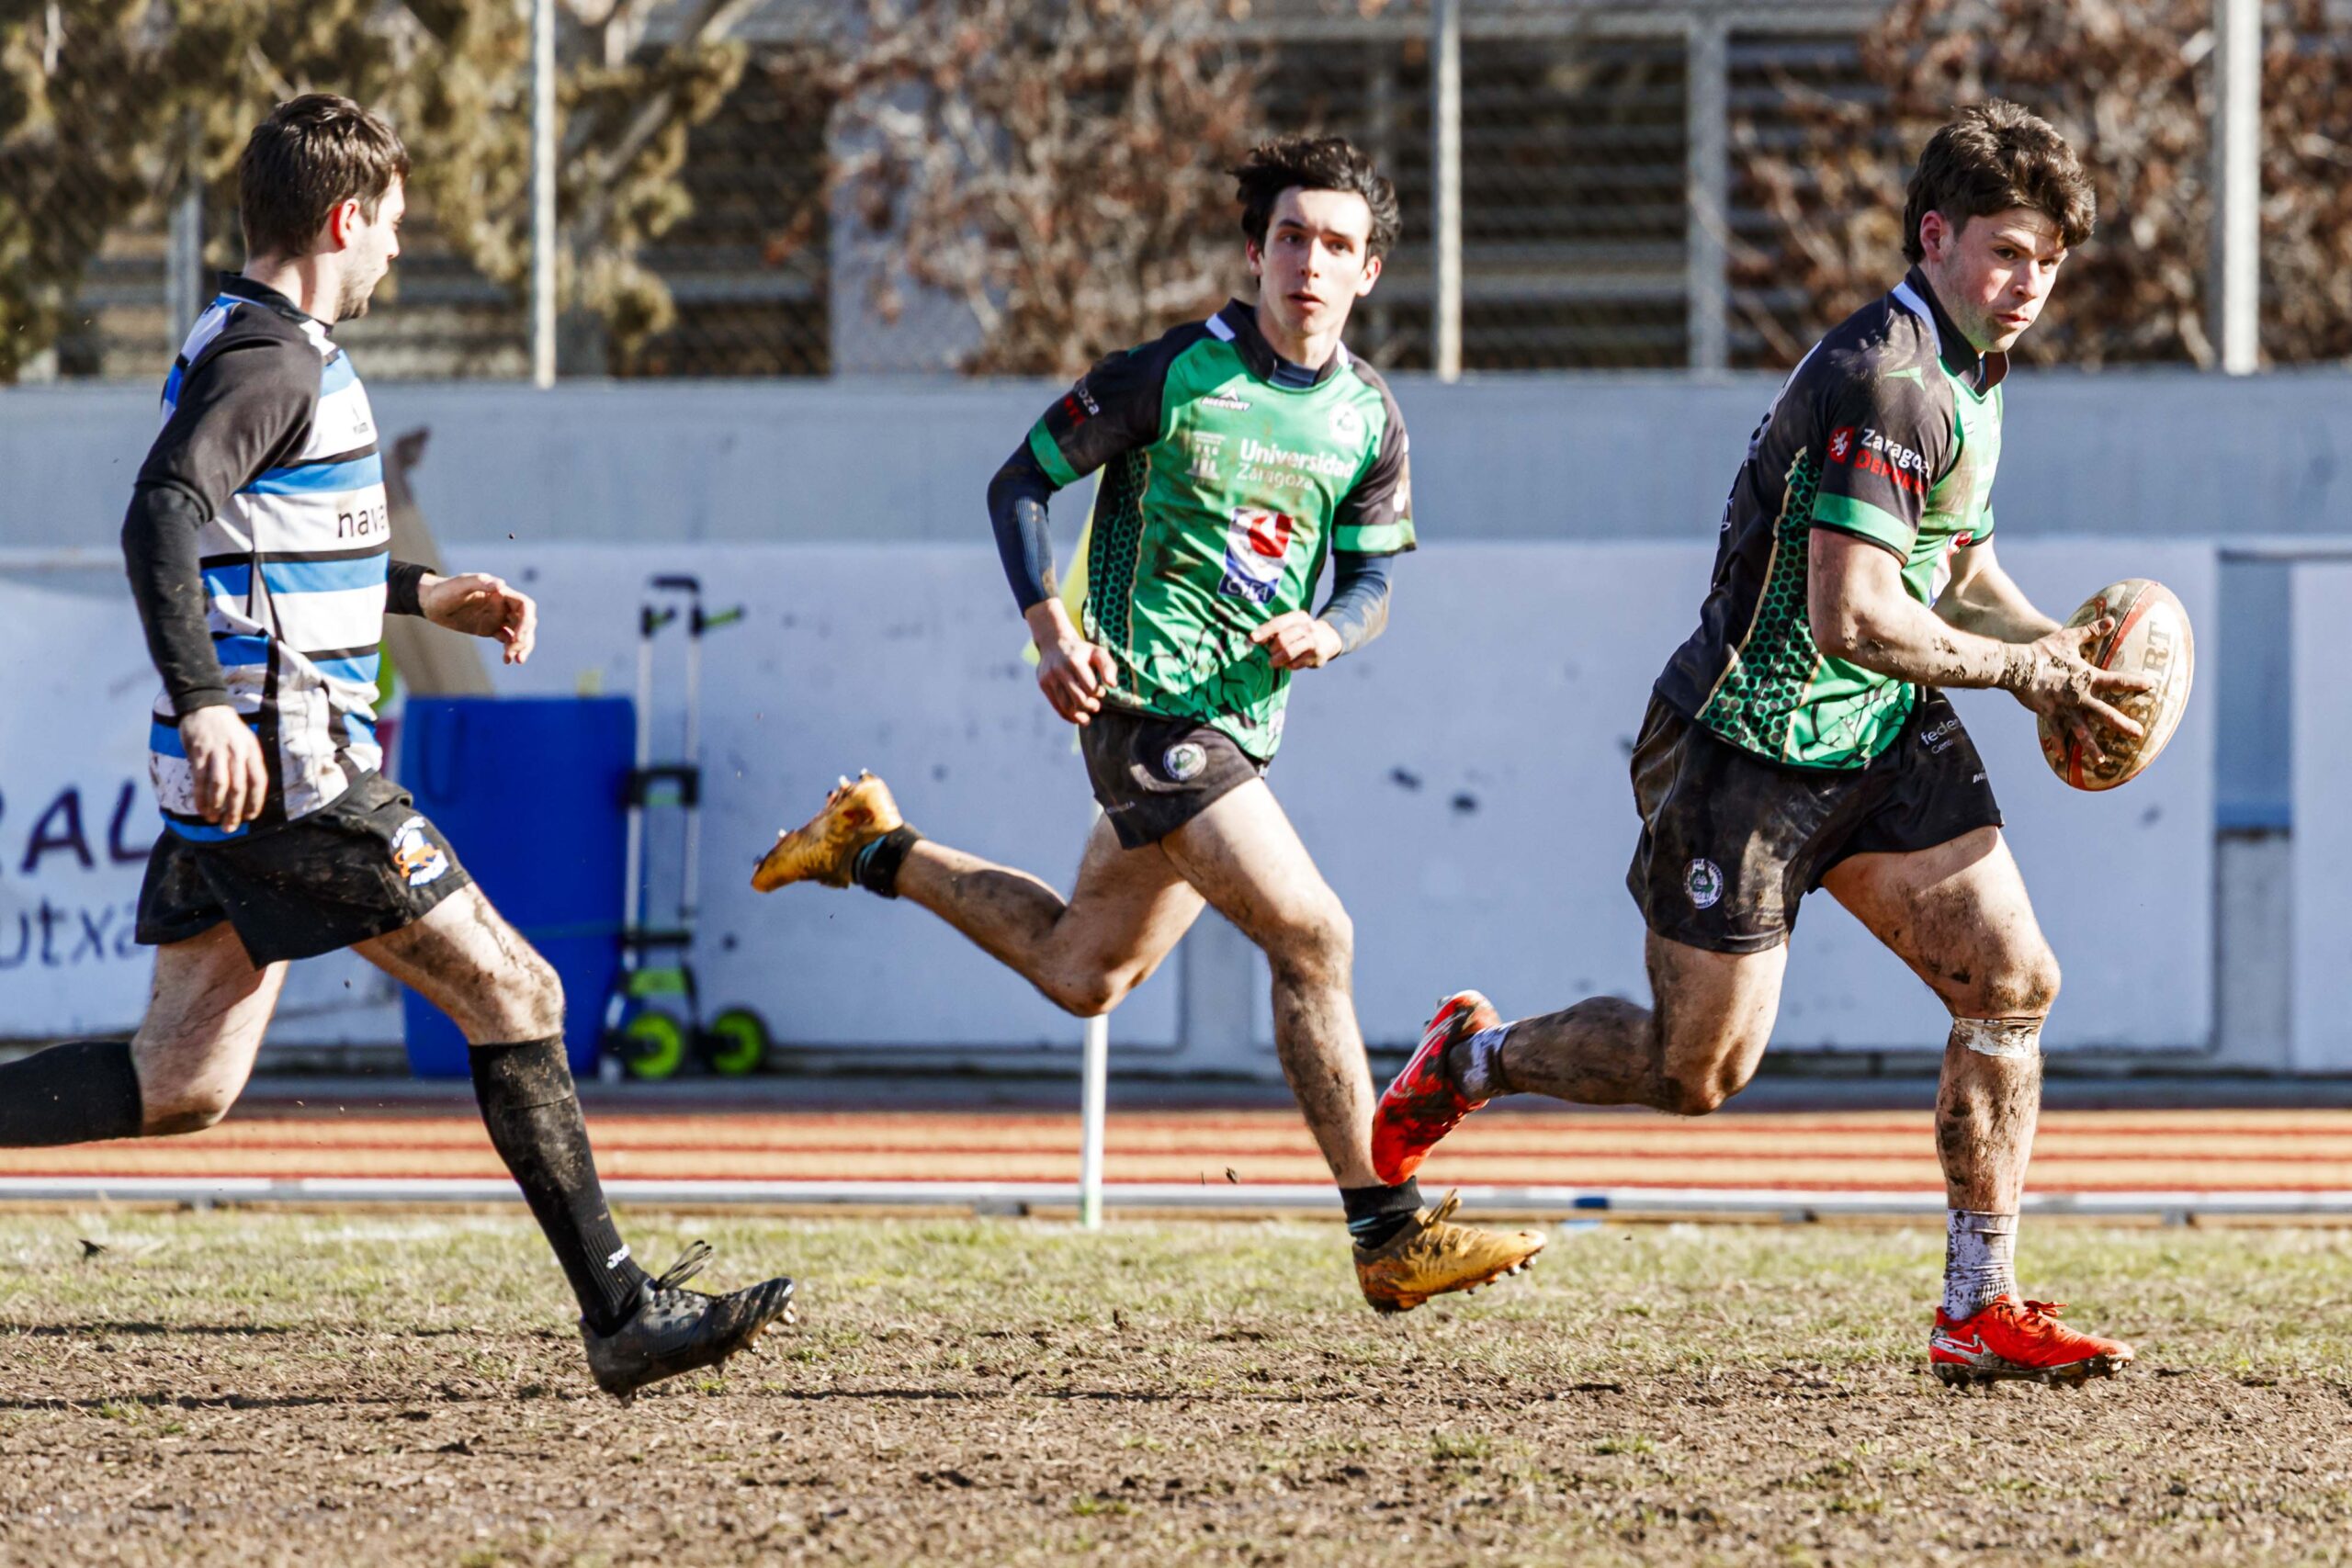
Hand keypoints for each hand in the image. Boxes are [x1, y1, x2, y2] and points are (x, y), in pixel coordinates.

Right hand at [179, 705, 266, 829]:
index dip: (255, 802)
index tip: (250, 817)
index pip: (258, 781)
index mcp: (252, 751)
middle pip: (239, 788)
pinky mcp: (198, 753)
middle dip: (234, 811)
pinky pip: (200, 779)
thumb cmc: (229, 729)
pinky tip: (201, 808)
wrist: (205, 706)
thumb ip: (249, 764)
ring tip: (213, 820)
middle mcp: (237, 753)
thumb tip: (250, 794)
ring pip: (219, 786)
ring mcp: (217, 753)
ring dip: (216, 807)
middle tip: (230, 827)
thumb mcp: (247, 742)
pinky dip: (200, 797)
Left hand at [419, 572, 535, 664]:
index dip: (526, 622)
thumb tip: (502, 584)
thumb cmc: (444, 590)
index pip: (524, 606)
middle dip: (525, 639)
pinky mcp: (490, 628)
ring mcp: (497, 617)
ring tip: (513, 660)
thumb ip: (480, 583)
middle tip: (515, 654)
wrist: (430, 602)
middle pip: (526, 622)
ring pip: (519, 633)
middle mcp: (502, 605)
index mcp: (500, 593)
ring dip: (521, 647)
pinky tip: (506, 660)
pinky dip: (510, 649)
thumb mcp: (459, 585)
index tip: (517, 637)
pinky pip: (507, 639)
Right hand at [1025, 600, 1117, 724]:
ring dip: (1079, 715)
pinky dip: (1067, 716)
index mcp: (1075, 661)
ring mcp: (1049, 677)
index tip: (1101, 692)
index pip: (1089, 687)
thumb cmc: (1082, 651)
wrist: (1055, 643)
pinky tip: (1076, 718)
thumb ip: (1108, 667)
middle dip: (1090, 706)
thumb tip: (1112, 685)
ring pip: (1066, 705)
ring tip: (1086, 718)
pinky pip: (1056, 705)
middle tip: (1096, 707)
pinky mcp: (1043, 684)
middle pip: (1078, 699)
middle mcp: (1060, 669)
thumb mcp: (1097, 652)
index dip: (1098, 693)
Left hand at [1250, 611, 1341, 670]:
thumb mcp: (1290, 626)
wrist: (1328, 638)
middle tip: (1270, 654)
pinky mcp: (1317, 655)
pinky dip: (1289, 665)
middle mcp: (1307, 627)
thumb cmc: (1300, 633)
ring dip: (1278, 660)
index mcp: (1298, 617)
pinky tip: (1288, 664)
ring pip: (1289, 652)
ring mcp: (1313, 641)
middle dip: (1272, 649)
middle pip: (1282, 639)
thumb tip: (1252, 639)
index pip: (1278, 623)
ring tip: (1273, 663)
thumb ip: (1273, 631)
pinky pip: (1296, 663)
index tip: (1252, 638)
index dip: (1264, 631)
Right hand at [2003, 617, 2158, 766]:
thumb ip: (2091, 631)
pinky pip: (2055, 733)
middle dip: (2123, 725)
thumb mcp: (2069, 638)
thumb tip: (2110, 619)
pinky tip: (2063, 758)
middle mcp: (2080, 696)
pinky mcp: (2048, 714)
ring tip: (2102, 761)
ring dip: (2092, 747)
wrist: (2019, 666)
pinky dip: (2058, 745)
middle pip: (2106, 714)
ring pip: (2082, 731)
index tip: (2150, 686)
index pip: (2117, 681)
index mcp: (2088, 678)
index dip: (2135, 683)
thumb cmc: (2044, 651)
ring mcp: (2065, 708)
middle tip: (2138, 734)